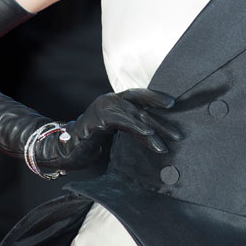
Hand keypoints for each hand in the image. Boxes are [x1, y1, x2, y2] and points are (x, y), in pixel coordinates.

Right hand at [43, 88, 180, 170]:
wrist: (67, 148)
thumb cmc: (91, 141)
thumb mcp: (117, 132)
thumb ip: (133, 128)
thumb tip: (157, 134)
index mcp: (115, 101)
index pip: (139, 96)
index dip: (156, 98)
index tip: (173, 105)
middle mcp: (110, 100)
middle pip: (141, 105)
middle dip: (161, 118)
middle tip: (178, 132)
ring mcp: (104, 107)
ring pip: (135, 115)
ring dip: (153, 130)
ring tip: (166, 143)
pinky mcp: (99, 118)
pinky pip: (123, 121)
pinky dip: (138, 127)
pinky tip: (150, 134)